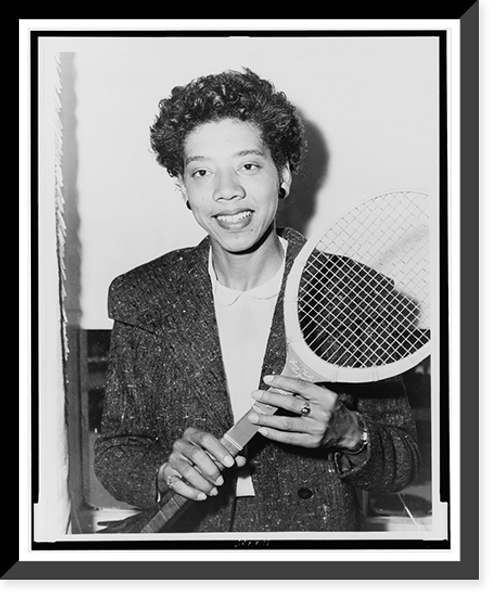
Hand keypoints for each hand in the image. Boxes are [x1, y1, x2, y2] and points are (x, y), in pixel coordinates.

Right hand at [157, 427, 246, 501]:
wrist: (176, 468)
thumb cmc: (198, 459)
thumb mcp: (213, 454)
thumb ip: (228, 457)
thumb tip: (242, 460)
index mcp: (193, 435)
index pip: (206, 438)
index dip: (219, 451)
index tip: (230, 463)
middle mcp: (181, 444)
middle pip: (196, 455)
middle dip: (212, 470)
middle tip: (221, 481)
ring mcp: (172, 458)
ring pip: (188, 471)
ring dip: (203, 484)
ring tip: (213, 491)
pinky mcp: (166, 473)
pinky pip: (178, 484)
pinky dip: (191, 492)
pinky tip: (201, 496)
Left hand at [248, 374, 363, 450]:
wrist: (349, 431)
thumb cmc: (334, 410)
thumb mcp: (326, 395)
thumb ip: (307, 390)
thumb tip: (281, 384)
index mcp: (326, 397)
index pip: (300, 386)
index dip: (282, 382)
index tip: (268, 379)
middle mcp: (322, 413)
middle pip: (291, 404)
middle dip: (270, 398)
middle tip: (256, 395)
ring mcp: (317, 429)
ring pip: (287, 423)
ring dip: (267, 419)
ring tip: (254, 416)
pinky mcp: (312, 442)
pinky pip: (289, 438)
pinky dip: (274, 434)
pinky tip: (263, 429)